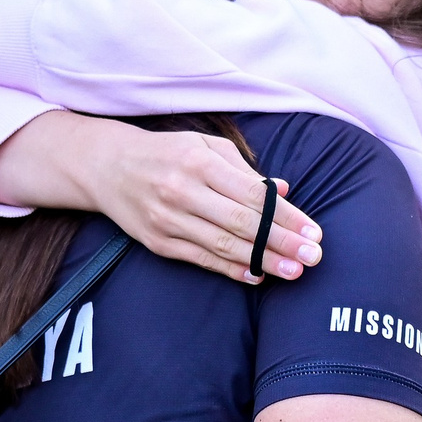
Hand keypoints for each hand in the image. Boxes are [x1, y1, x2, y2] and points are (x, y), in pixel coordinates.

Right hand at [0, 115, 324, 283]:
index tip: (314, 232)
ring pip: (224, 245)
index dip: (286, 216)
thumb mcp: (205, 147)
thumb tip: (284, 191)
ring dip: (263, 261)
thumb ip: (245, 169)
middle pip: (242, 223)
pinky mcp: (158, 242)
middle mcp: (182, 191)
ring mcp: (168, 219)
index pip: (252, 195)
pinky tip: (257, 274)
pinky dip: (231, 268)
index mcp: (199, 162)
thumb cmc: (166, 152)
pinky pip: (201, 259)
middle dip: (282, 243)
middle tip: (314, 257)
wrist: (107, 166)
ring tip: (294, 271)